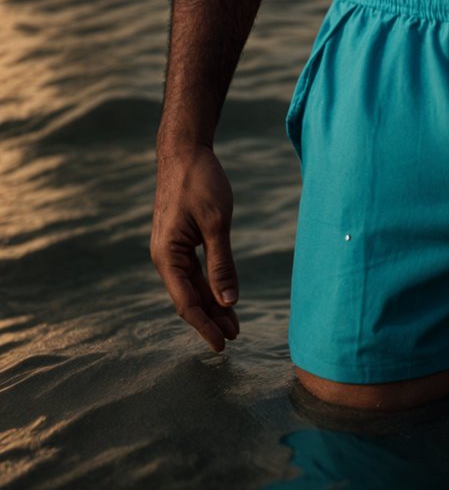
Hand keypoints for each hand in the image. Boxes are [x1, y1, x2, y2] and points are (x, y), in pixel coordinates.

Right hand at [150, 141, 240, 352]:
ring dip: (212, 303)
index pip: (186, 302)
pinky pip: (194, 270)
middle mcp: (165, 256)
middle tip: (236, 338)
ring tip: (234, 323)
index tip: (223, 345)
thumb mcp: (216, 222)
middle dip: (211, 319)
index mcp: (167, 256)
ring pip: (192, 285)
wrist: (185, 150)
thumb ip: (221, 264)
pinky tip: (224, 294)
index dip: (205, 326)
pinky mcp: (180, 239)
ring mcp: (171, 248)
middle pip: (188, 298)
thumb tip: (228, 302)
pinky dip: (209, 283)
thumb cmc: (200, 181)